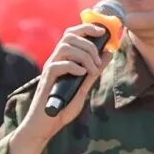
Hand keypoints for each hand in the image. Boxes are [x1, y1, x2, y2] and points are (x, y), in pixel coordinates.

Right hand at [19, 24, 111, 141]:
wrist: (46, 125)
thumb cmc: (63, 107)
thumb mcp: (84, 87)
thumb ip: (95, 71)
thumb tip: (108, 54)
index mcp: (63, 59)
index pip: (72, 34)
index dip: (86, 28)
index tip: (102, 31)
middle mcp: (55, 60)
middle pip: (69, 36)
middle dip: (89, 44)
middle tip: (98, 62)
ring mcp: (49, 69)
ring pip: (65, 47)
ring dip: (84, 56)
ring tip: (92, 71)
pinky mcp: (46, 80)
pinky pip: (58, 65)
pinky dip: (73, 66)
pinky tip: (81, 74)